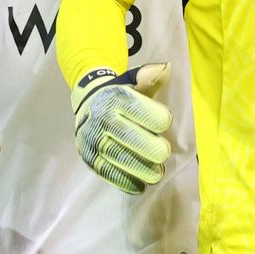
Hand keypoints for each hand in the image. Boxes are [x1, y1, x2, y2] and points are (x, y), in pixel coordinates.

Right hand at [71, 63, 171, 194]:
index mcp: (114, 97)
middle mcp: (100, 117)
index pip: (141, 110)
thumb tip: (167, 68)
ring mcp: (92, 139)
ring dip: (142, 169)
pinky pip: (107, 173)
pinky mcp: (88, 157)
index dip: (159, 119)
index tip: (165, 122)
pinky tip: (140, 185)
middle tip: (164, 152)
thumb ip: (151, 77)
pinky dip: (126, 181)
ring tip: (157, 173)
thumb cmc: (120, 94)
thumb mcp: (134, 81)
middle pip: (130, 137)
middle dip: (152, 148)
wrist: (87, 103)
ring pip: (119, 158)